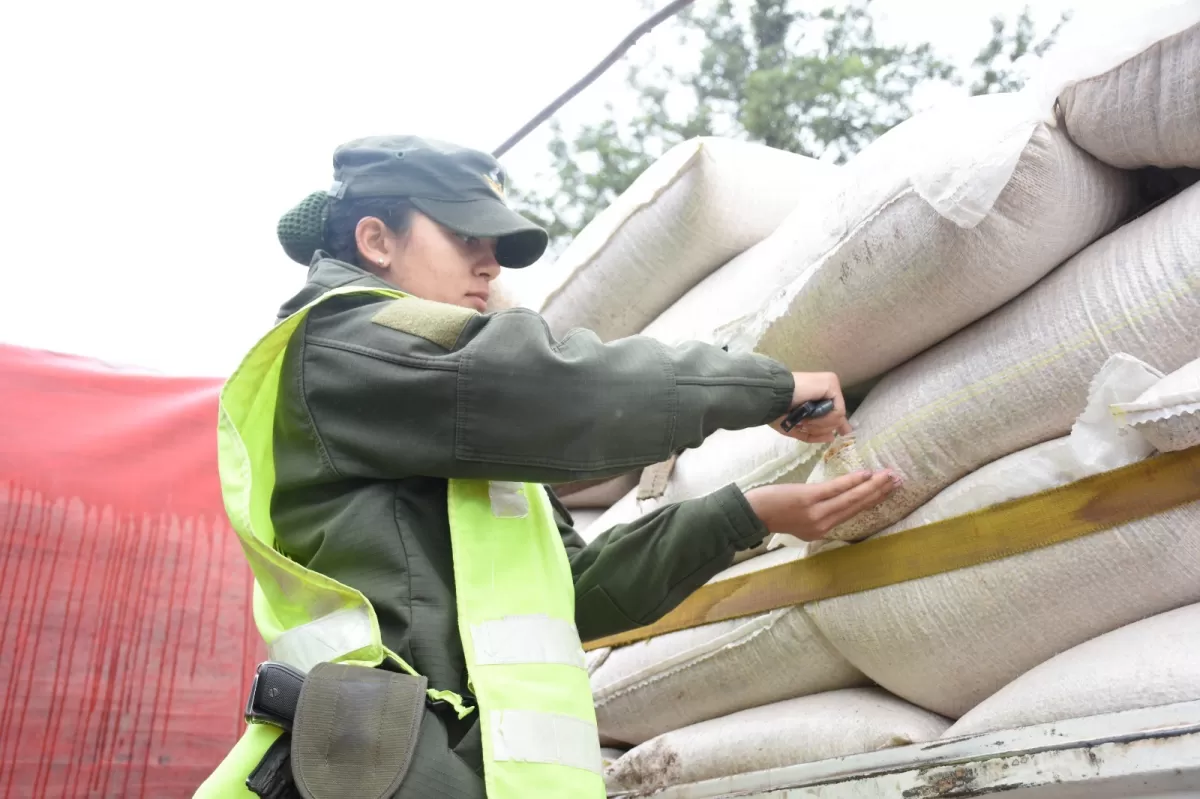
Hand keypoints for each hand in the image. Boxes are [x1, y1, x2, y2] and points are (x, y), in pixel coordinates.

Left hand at [744, 470, 899, 541]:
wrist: (753, 512)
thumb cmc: (774, 512)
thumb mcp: (800, 523)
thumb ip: (819, 517)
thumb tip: (837, 504)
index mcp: (823, 531)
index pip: (853, 514)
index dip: (872, 502)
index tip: (889, 491)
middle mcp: (824, 525)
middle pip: (857, 507)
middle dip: (879, 493)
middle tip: (898, 481)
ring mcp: (818, 513)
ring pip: (851, 499)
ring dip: (872, 486)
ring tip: (889, 476)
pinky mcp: (810, 500)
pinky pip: (836, 490)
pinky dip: (853, 482)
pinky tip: (866, 475)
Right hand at [771, 372, 852, 442]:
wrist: (771, 398)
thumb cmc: (778, 412)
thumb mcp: (796, 427)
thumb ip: (814, 433)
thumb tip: (832, 437)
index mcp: (817, 397)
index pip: (834, 411)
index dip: (839, 424)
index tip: (844, 433)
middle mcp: (826, 389)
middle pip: (836, 417)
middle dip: (821, 428)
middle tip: (803, 424)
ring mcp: (830, 385)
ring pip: (838, 416)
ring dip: (820, 425)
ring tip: (804, 420)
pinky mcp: (831, 383)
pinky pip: (837, 411)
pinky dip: (824, 419)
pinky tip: (811, 416)